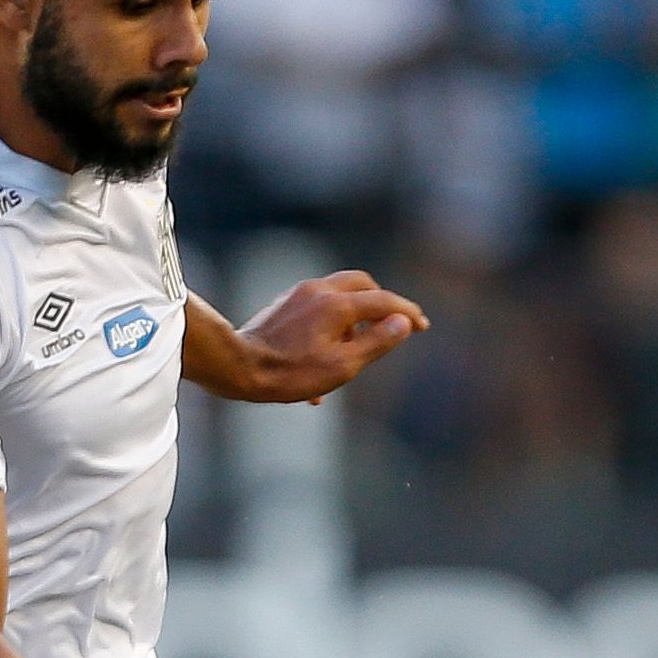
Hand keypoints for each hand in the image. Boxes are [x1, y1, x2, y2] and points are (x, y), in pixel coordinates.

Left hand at [207, 271, 428, 404]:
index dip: (407, 313)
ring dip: (352, 318)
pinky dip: (328, 325)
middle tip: (390, 326)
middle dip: (380, 302)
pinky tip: (320, 359)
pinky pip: (315, 309)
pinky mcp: (281, 306)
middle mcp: (319, 291)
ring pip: (337, 296)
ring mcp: (297, 296)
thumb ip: (376, 341)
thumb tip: (402, 323)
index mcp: (338, 304)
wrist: (235, 366)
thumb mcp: (342, 366)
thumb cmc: (288, 373)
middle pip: (361, 284)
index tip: (421, 326)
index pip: (385, 301)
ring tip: (352, 352)